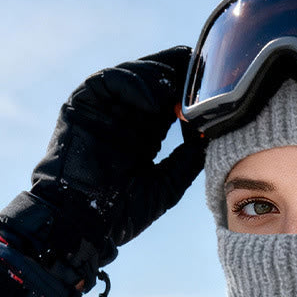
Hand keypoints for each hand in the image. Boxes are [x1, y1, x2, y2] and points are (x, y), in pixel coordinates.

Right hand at [0, 47, 204, 290]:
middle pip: (154, 80)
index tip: (214, 89)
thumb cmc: (122, 212)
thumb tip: (213, 134)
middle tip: (202, 73)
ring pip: (133, 75)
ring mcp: (103, 110)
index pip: (171, 100)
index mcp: (145, 134)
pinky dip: (134, 84)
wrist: (82, 223)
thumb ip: (189, 159)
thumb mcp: (168, 183)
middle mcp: (125, 117)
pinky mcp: (82, 105)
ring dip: (160, 76)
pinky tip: (155, 100)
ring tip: (181, 88)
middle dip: (179, 74)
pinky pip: (107, 82)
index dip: (191, 91)